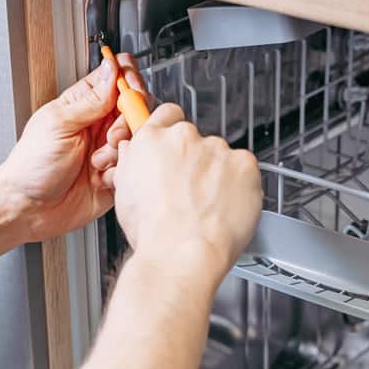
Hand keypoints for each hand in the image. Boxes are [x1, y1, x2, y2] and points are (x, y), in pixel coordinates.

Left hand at [0, 54, 146, 242]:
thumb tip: (112, 69)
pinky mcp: (116, 175)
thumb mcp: (59, 123)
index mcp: (83, 104)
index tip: (130, 93)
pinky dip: (120, 172)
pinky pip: (134, 166)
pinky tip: (101, 178)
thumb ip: (91, 99)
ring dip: (120, 150)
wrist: (29, 208)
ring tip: (98, 162)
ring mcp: (109, 150)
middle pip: (135, 107)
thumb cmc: (32, 166)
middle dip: (128, 121)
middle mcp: (100, 125)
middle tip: (110, 136)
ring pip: (138, 138)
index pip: (117, 77)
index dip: (129, 80)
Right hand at [108, 104, 262, 279]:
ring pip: (221, 157)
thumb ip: (133, 163)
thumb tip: (135, 153)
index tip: (176, 146)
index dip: (172, 131)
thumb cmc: (154, 233)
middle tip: (190, 192)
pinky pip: (244, 169)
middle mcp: (184, 138)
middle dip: (195, 161)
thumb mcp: (124, 194)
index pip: (167, 115)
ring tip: (207, 207)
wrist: (182, 254)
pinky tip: (226, 206)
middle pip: (195, 140)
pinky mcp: (244, 164)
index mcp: (152, 141)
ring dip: (218, 174)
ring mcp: (217, 149)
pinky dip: (240, 184)